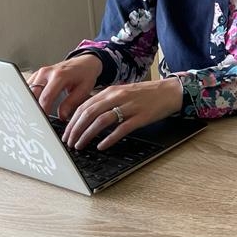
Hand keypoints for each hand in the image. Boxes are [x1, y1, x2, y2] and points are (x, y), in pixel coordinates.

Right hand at [28, 54, 103, 120]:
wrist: (84, 62)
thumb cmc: (85, 74)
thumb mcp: (84, 89)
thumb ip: (71, 102)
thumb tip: (62, 116)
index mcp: (59, 76)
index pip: (46, 97)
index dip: (42, 111)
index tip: (42, 121)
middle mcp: (47, 72)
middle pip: (33, 94)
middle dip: (33, 109)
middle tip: (36, 121)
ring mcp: (40, 72)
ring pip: (28, 91)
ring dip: (29, 103)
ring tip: (33, 115)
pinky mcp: (37, 74)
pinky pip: (28, 87)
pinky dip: (29, 97)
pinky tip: (32, 106)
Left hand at [62, 77, 183, 150]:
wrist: (170, 91)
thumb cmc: (146, 94)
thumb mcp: (123, 92)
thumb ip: (106, 101)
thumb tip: (87, 115)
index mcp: (111, 91)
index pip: (84, 106)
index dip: (72, 121)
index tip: (66, 133)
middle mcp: (118, 97)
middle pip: (89, 113)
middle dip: (76, 130)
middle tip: (69, 142)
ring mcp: (129, 107)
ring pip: (101, 121)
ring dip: (87, 135)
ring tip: (80, 145)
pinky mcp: (140, 117)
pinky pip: (121, 129)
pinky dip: (109, 138)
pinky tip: (102, 146)